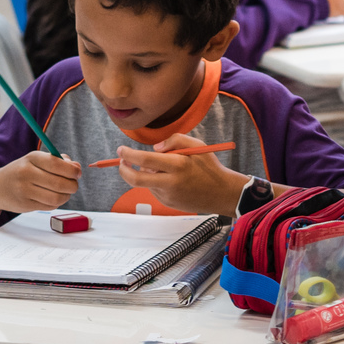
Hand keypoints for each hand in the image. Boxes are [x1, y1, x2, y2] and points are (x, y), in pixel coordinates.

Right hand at [0, 151, 81, 212]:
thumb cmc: (23, 172)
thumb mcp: (37, 160)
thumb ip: (59, 161)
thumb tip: (77, 167)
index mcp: (32, 158)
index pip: (57, 164)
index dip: (72, 171)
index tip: (77, 174)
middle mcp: (26, 173)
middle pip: (60, 183)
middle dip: (73, 186)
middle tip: (73, 185)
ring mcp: (24, 190)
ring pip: (57, 198)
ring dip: (66, 196)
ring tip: (64, 192)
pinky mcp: (25, 205)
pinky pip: (50, 206)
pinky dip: (56, 203)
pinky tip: (51, 198)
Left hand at [113, 133, 244, 215]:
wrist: (222, 193)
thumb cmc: (210, 167)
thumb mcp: (197, 145)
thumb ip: (174, 140)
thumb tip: (153, 148)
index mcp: (178, 165)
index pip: (145, 159)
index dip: (128, 154)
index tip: (121, 150)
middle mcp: (171, 182)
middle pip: (136, 179)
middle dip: (123, 169)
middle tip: (121, 162)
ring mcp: (168, 195)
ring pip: (146, 182)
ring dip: (147, 173)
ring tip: (166, 169)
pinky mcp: (168, 203)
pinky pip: (154, 190)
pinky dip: (156, 182)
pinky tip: (172, 180)